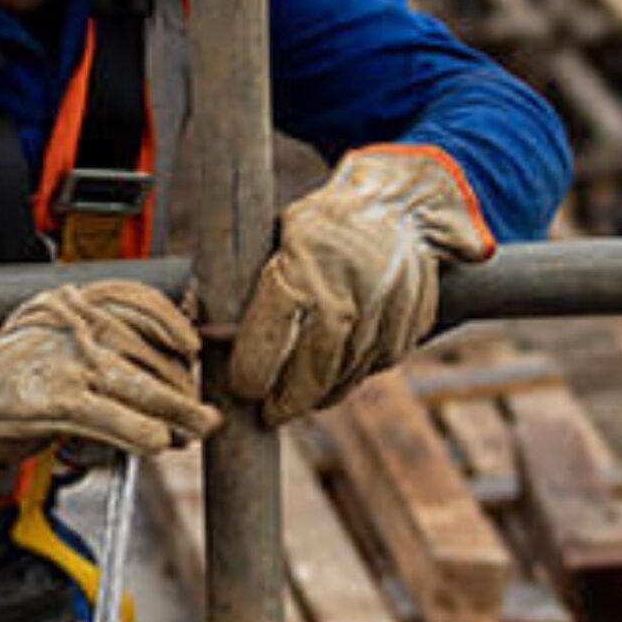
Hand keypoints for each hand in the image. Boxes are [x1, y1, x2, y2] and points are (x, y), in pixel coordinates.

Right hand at [0, 280, 218, 482]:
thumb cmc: (19, 362)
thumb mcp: (56, 327)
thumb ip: (103, 332)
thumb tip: (171, 356)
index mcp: (71, 300)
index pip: (135, 299)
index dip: (172, 323)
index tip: (192, 347)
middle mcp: (72, 324)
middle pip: (147, 349)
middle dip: (181, 384)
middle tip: (198, 413)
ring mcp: (66, 361)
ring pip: (139, 384)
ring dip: (176, 412)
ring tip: (193, 430)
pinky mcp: (57, 400)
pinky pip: (112, 416)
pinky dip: (141, 431)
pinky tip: (159, 441)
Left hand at [233, 145, 492, 425]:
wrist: (397, 206)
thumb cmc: (323, 223)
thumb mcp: (280, 237)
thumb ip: (254, 285)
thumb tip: (207, 332)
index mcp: (306, 264)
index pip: (273, 331)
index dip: (254, 368)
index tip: (242, 390)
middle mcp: (350, 291)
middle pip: (316, 365)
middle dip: (290, 398)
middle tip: (269, 414)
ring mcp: (387, 309)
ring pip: (350, 371)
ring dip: (321, 394)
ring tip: (297, 404)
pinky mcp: (413, 321)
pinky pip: (380, 363)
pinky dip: (354, 376)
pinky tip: (335, 381)